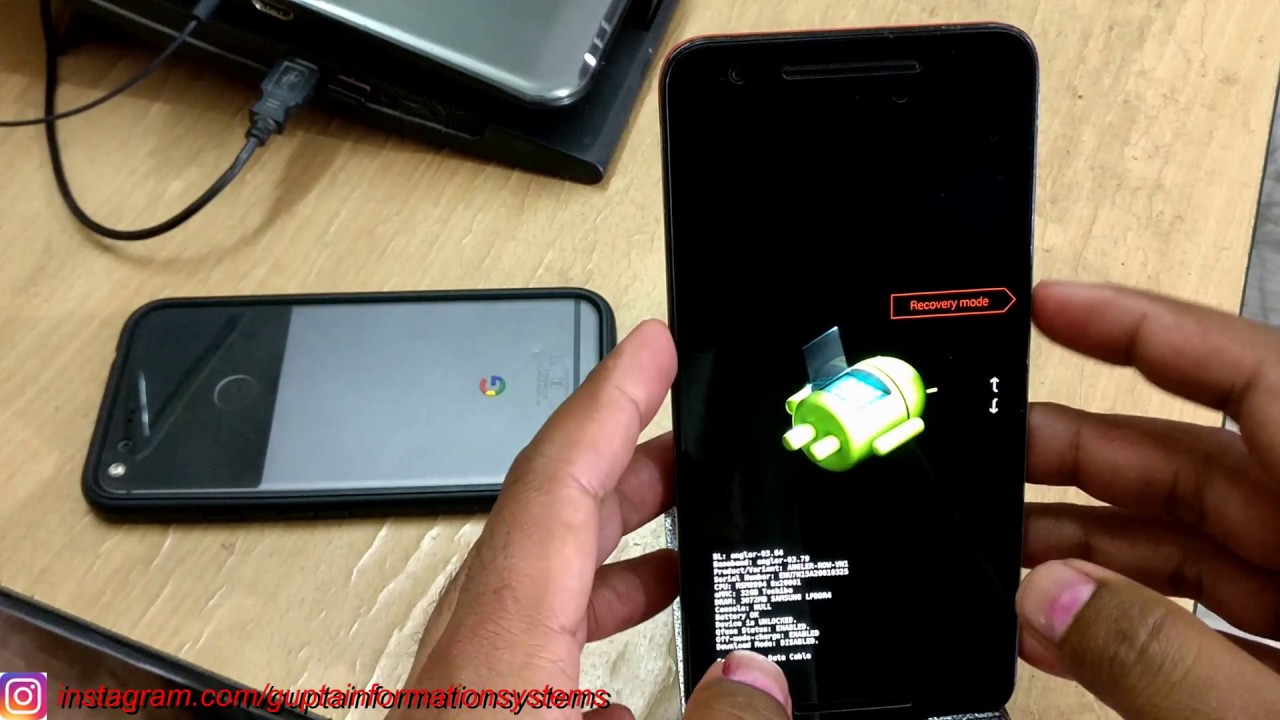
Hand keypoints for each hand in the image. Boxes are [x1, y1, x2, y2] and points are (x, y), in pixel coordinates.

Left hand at [393, 321, 791, 719]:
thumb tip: (758, 677)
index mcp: (500, 648)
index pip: (556, 483)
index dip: (611, 401)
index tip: (653, 346)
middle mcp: (473, 650)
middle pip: (551, 514)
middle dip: (630, 459)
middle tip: (698, 428)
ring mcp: (469, 679)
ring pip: (541, 576)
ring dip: (615, 539)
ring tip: (688, 531)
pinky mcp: (477, 708)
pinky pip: (534, 637)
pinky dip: (592, 616)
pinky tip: (637, 648)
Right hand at [1018, 281, 1279, 717]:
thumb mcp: (1275, 719)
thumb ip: (1164, 658)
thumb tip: (1049, 597)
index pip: (1252, 378)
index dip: (1145, 328)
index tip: (1052, 306)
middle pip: (1195, 463)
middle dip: (1078, 453)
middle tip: (984, 451)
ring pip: (1191, 544)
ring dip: (1087, 548)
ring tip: (997, 556)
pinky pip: (1207, 616)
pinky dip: (1130, 620)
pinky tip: (1056, 629)